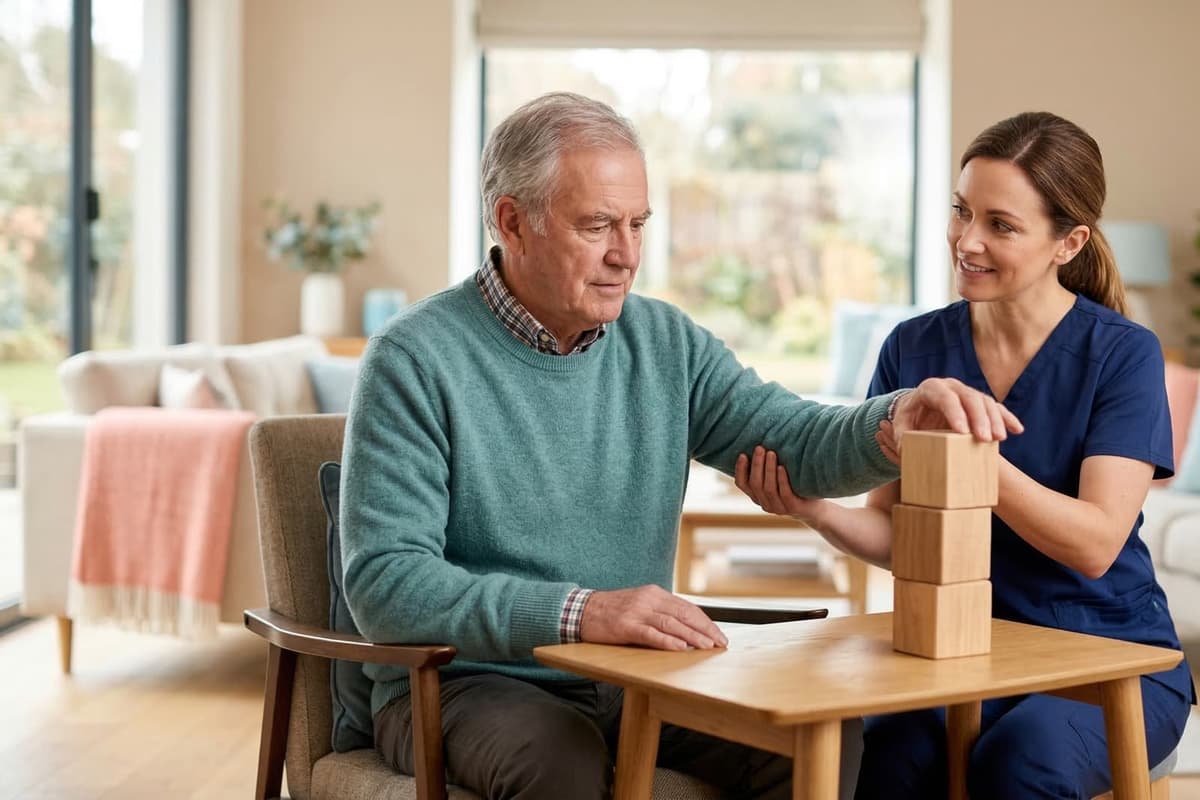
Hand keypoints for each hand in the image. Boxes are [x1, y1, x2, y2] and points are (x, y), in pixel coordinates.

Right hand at [579, 585, 727, 650]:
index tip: (718, 634)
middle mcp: (649, 599)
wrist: (582, 610)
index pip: (687, 607)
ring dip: (693, 637)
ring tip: (707, 647)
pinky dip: (668, 641)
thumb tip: (686, 628)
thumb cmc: (612, 611)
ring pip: (672, 624)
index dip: (705, 622)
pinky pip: (651, 634)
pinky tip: (681, 648)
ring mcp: (637, 612)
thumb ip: (660, 612)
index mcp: (655, 593)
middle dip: (705, 630)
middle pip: (684, 614)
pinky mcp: (626, 626)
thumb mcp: (639, 604)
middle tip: (720, 643)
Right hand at [734, 446, 828, 523]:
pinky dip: (782, 480)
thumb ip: (767, 469)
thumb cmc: (794, 487)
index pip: (742, 484)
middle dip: (757, 465)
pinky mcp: (792, 508)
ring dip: (768, 469)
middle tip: (760, 448)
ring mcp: (779, 508)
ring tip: (771, 453)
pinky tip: (782, 467)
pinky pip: (785, 494)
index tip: (743, 454)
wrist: (816, 508)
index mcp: (758, 496)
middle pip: (755, 484)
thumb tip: (760, 444)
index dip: (740, 470)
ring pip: (768, 489)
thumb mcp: (777, 479)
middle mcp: (765, 504)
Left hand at [889, 378, 1022, 447]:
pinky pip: (996, 406)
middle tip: (984, 438)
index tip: (962, 432)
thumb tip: (903, 447)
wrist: (919, 407)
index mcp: (931, 388)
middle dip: (979, 418)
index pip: (945, 398)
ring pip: (985, 401)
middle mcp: (952, 386)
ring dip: (995, 419)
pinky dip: (1007, 417)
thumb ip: (899, 433)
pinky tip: (1017, 429)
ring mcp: (967, 392)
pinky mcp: (978, 401)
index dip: (955, 413)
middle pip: (970, 398)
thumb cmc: (909, 416)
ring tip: (999, 438)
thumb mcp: (901, 422)